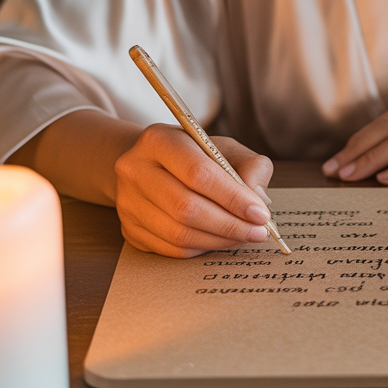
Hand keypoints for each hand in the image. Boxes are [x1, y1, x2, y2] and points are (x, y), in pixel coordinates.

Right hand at [114, 124, 274, 257]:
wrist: (149, 165)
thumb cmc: (193, 155)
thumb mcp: (223, 147)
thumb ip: (249, 165)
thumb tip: (258, 198)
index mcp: (159, 139)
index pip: (198, 173)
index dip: (232, 196)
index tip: (260, 213)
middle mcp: (135, 169)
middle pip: (186, 207)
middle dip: (229, 224)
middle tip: (258, 231)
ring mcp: (127, 202)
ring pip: (178, 233)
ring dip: (218, 239)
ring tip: (244, 236)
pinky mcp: (129, 229)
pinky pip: (171, 248)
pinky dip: (201, 247)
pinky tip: (220, 239)